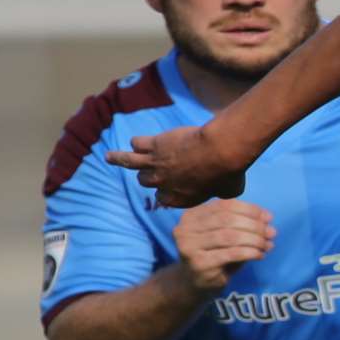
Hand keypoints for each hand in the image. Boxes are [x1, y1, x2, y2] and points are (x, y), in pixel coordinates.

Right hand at [106, 125, 246, 207]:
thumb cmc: (228, 172)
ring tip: (109, 157)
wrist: (219, 153)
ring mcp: (155, 164)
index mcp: (179, 198)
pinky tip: (133, 141)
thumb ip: (224, 192)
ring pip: (131, 163)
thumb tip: (230, 191)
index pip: (164, 198)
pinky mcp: (154, 145)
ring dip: (119, 159)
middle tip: (154, 171)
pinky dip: (136, 142)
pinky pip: (137, 144)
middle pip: (147, 181)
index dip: (166, 192)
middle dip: (150, 177)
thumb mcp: (229, 190)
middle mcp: (162, 184)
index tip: (167, 189)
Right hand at [171, 199, 276, 294]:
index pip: (225, 205)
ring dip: (254, 239)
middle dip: (254, 225)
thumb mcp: (225, 235)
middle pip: (228, 219)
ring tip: (267, 244)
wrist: (195, 283)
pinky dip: (250, 252)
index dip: (249, 209)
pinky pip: (232, 253)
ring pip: (230, 236)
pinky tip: (259, 255)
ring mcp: (190, 246)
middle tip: (271, 233)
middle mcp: (185, 228)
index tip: (268, 217)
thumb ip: (243, 223)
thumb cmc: (214, 255)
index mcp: (191, 215)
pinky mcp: (200, 264)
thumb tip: (267, 217)